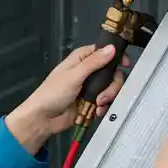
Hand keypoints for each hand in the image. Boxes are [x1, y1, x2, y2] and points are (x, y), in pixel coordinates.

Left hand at [5, 44, 128, 152]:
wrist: (43, 119)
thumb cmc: (52, 94)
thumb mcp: (74, 75)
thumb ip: (94, 62)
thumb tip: (111, 49)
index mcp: (81, 59)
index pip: (104, 51)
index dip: (115, 56)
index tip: (124, 64)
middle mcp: (87, 71)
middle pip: (111, 71)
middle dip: (112, 84)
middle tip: (104, 94)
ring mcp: (90, 87)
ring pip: (111, 87)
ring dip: (108, 97)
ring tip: (98, 104)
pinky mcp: (91, 101)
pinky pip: (106, 101)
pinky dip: (105, 106)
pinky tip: (98, 111)